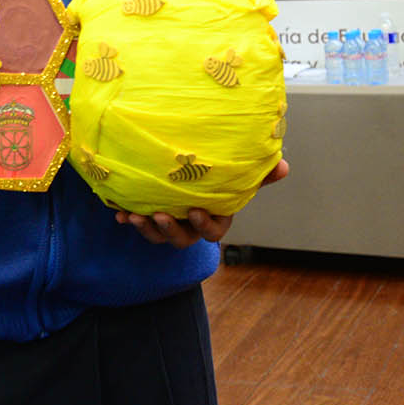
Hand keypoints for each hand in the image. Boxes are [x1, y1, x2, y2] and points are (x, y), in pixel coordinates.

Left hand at [113, 160, 288, 247]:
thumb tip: (284, 165)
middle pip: (182, 239)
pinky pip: (140, 223)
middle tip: (159, 215)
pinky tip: (119, 213)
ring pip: (159, 236)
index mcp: (215, 218)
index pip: (213, 231)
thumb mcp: (239, 175)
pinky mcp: (151, 216)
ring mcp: (170, 223)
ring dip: (147, 229)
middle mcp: (191, 225)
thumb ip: (260, 173)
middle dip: (170, 231)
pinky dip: (129, 219)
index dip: (204, 225)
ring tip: (134, 216)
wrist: (187, 172)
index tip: (194, 211)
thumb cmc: (219, 176)